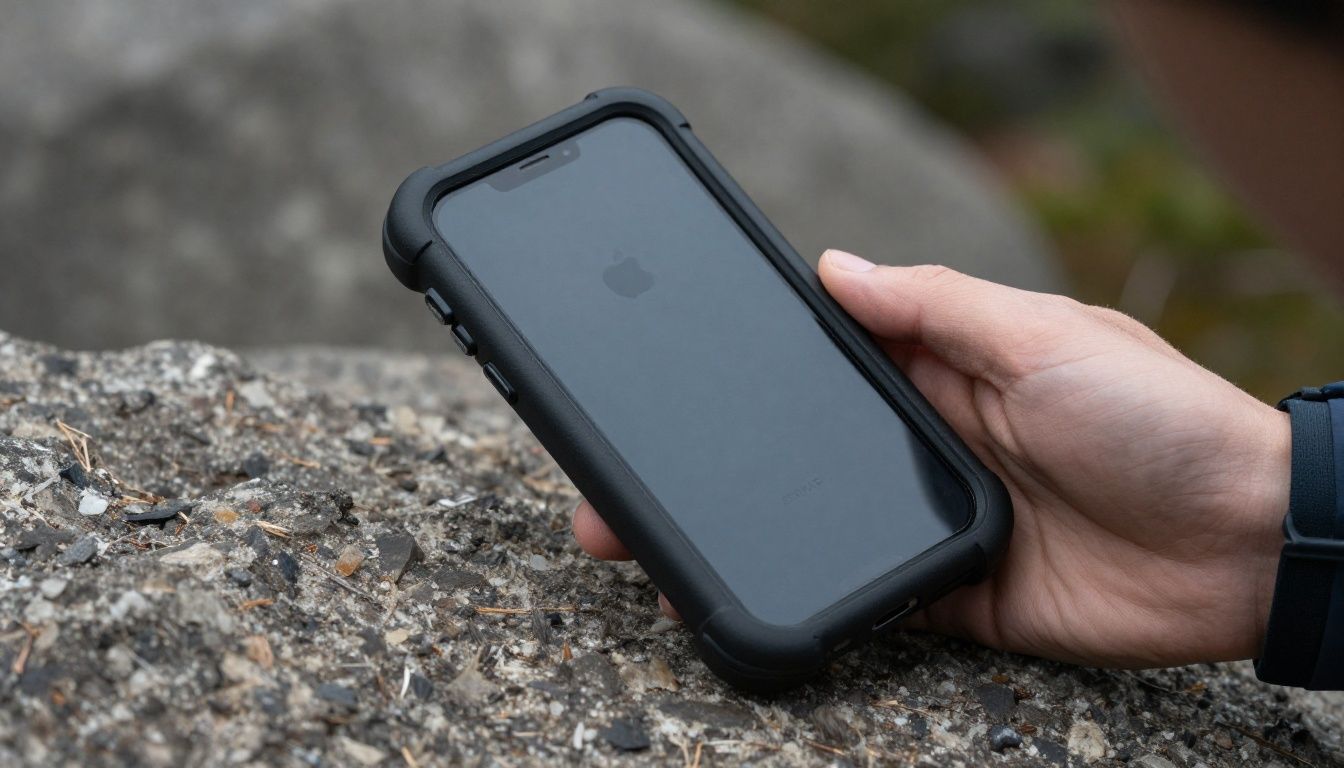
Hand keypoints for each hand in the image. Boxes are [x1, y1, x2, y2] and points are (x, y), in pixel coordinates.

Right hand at [573, 250, 1289, 667]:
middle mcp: (933, 442)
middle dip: (719, 461)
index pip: (833, 360)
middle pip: (806, 448)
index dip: (759, 364)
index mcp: (949, 371)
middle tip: (623, 483)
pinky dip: (824, 599)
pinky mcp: (957, 594)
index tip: (677, 371)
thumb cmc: (1158, 418)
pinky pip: (877, 597)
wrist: (1244, 548)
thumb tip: (833, 266)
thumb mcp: (1043, 336)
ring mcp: (939, 519)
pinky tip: (755, 596)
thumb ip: (936, 306)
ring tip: (657, 550)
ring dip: (750, 532)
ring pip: (823, 524)